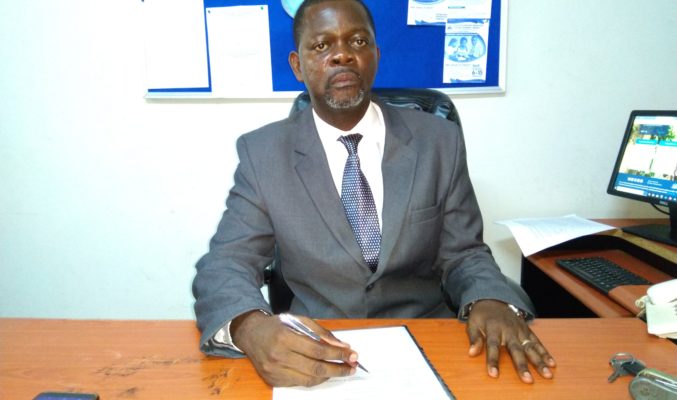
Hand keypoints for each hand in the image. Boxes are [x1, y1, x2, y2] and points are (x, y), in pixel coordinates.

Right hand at [231, 311, 358, 386]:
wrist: (251, 335)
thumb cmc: (277, 326)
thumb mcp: (299, 320)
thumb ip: (320, 332)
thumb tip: (342, 346)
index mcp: (285, 337)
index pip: (318, 349)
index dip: (338, 354)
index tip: (352, 355)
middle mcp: (278, 356)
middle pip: (315, 367)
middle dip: (338, 368)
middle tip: (352, 367)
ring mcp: (275, 371)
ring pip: (309, 379)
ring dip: (329, 376)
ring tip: (341, 370)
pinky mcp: (273, 380)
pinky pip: (300, 383)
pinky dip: (315, 379)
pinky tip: (324, 373)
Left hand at [466, 299, 555, 382]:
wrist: (493, 299)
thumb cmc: (481, 315)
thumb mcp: (472, 324)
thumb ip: (474, 338)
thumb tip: (472, 353)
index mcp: (493, 328)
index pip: (492, 346)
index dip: (493, 361)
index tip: (494, 375)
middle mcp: (509, 330)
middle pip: (516, 349)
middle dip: (522, 365)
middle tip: (528, 380)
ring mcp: (520, 330)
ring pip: (530, 347)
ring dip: (539, 361)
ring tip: (547, 374)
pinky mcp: (527, 330)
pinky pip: (537, 342)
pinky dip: (545, 352)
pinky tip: (552, 363)